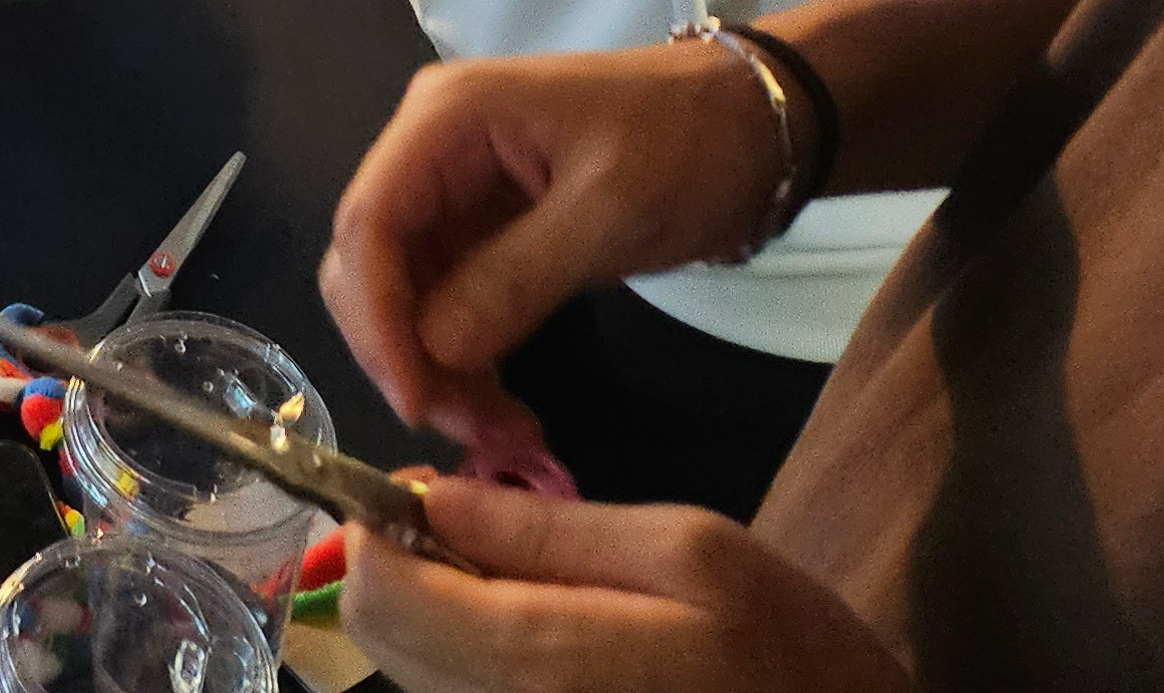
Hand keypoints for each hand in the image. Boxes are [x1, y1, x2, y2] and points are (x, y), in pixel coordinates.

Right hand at [318, 43, 786, 473]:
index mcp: (447, 119)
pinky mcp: (484, 226)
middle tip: (464, 430)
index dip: (376, 318)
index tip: (416, 402)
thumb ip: (514, 279)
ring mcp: (455, 188)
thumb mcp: (609, 212)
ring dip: (431, 367)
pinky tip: (500, 405)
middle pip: (370, 262)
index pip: (369, 222)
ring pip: (401, 292)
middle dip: (401, 352)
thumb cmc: (687, 146)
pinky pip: (444, 299)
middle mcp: (430, 148)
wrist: (756, 123)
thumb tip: (431, 354)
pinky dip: (460, 358)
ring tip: (499, 432)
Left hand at [343, 481, 911, 692]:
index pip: (378, 594)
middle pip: (381, 636)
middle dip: (402, 565)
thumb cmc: (786, 652)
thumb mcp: (689, 553)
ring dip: (435, 611)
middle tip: (473, 527)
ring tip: (516, 579)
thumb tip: (430, 498)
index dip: (377, 526)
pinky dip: (468, 653)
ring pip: (414, 671)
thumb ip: (547, 529)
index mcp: (538, 660)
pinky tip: (535, 629)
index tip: (424, 493)